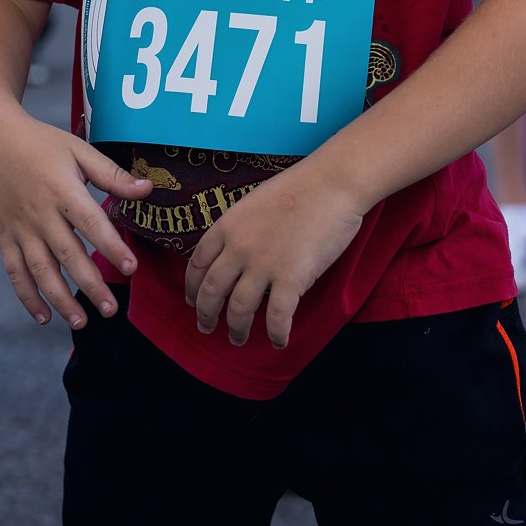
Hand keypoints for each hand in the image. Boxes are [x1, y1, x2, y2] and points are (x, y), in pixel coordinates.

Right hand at [0, 105, 151, 329]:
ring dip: (60, 300)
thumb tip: (148, 190)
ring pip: (40, 271)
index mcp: (63, 190)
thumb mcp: (77, 149)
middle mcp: (40, 213)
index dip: (112, 247)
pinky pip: (15, 271)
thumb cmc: (39, 142)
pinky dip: (27, 296)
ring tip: (81, 322)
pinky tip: (43, 317)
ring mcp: (20, 227)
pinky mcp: (3, 235)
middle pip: (68, 255)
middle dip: (90, 285)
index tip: (131, 269)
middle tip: (111, 310)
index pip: (91, 223)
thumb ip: (112, 174)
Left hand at [182, 157, 365, 348]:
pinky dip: (275, 334)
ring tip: (237, 339)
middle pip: (212, 291)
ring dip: (236, 329)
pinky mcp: (291, 279)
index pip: (197, 264)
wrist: (333, 183)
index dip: (191, 287)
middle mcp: (238, 248)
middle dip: (206, 315)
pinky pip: (277, 317)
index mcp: (227, 226)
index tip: (192, 301)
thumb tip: (236, 252)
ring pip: (239, 309)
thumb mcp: (254, 202)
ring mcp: (264, 265)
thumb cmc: (301, 187)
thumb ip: (240, 228)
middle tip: (206, 328)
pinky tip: (278, 341)